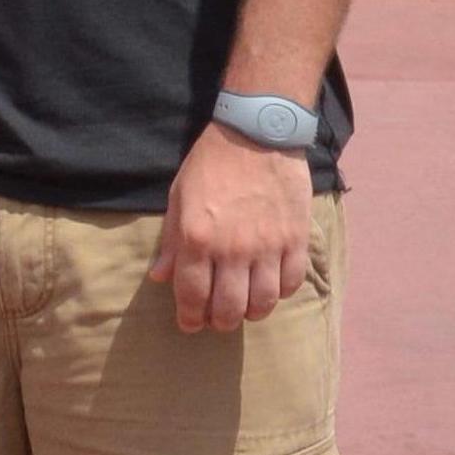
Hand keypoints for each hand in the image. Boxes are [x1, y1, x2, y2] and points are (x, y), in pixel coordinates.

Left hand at [155, 125, 314, 333]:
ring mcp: (267, 246)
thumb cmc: (212, 161)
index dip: (190, 318)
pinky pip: (291, 283)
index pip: (192, 297)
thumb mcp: (179, 195)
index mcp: (197, 238)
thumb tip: (160, 277)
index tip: (191, 323)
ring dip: (252, 312)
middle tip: (219, 318)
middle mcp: (232, 250)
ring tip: (246, 307)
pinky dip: (281, 292)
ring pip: (263, 303)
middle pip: (229, 309)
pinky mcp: (295, 239)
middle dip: (220, 322)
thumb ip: (171, 239)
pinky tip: (272, 285)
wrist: (257, 131)